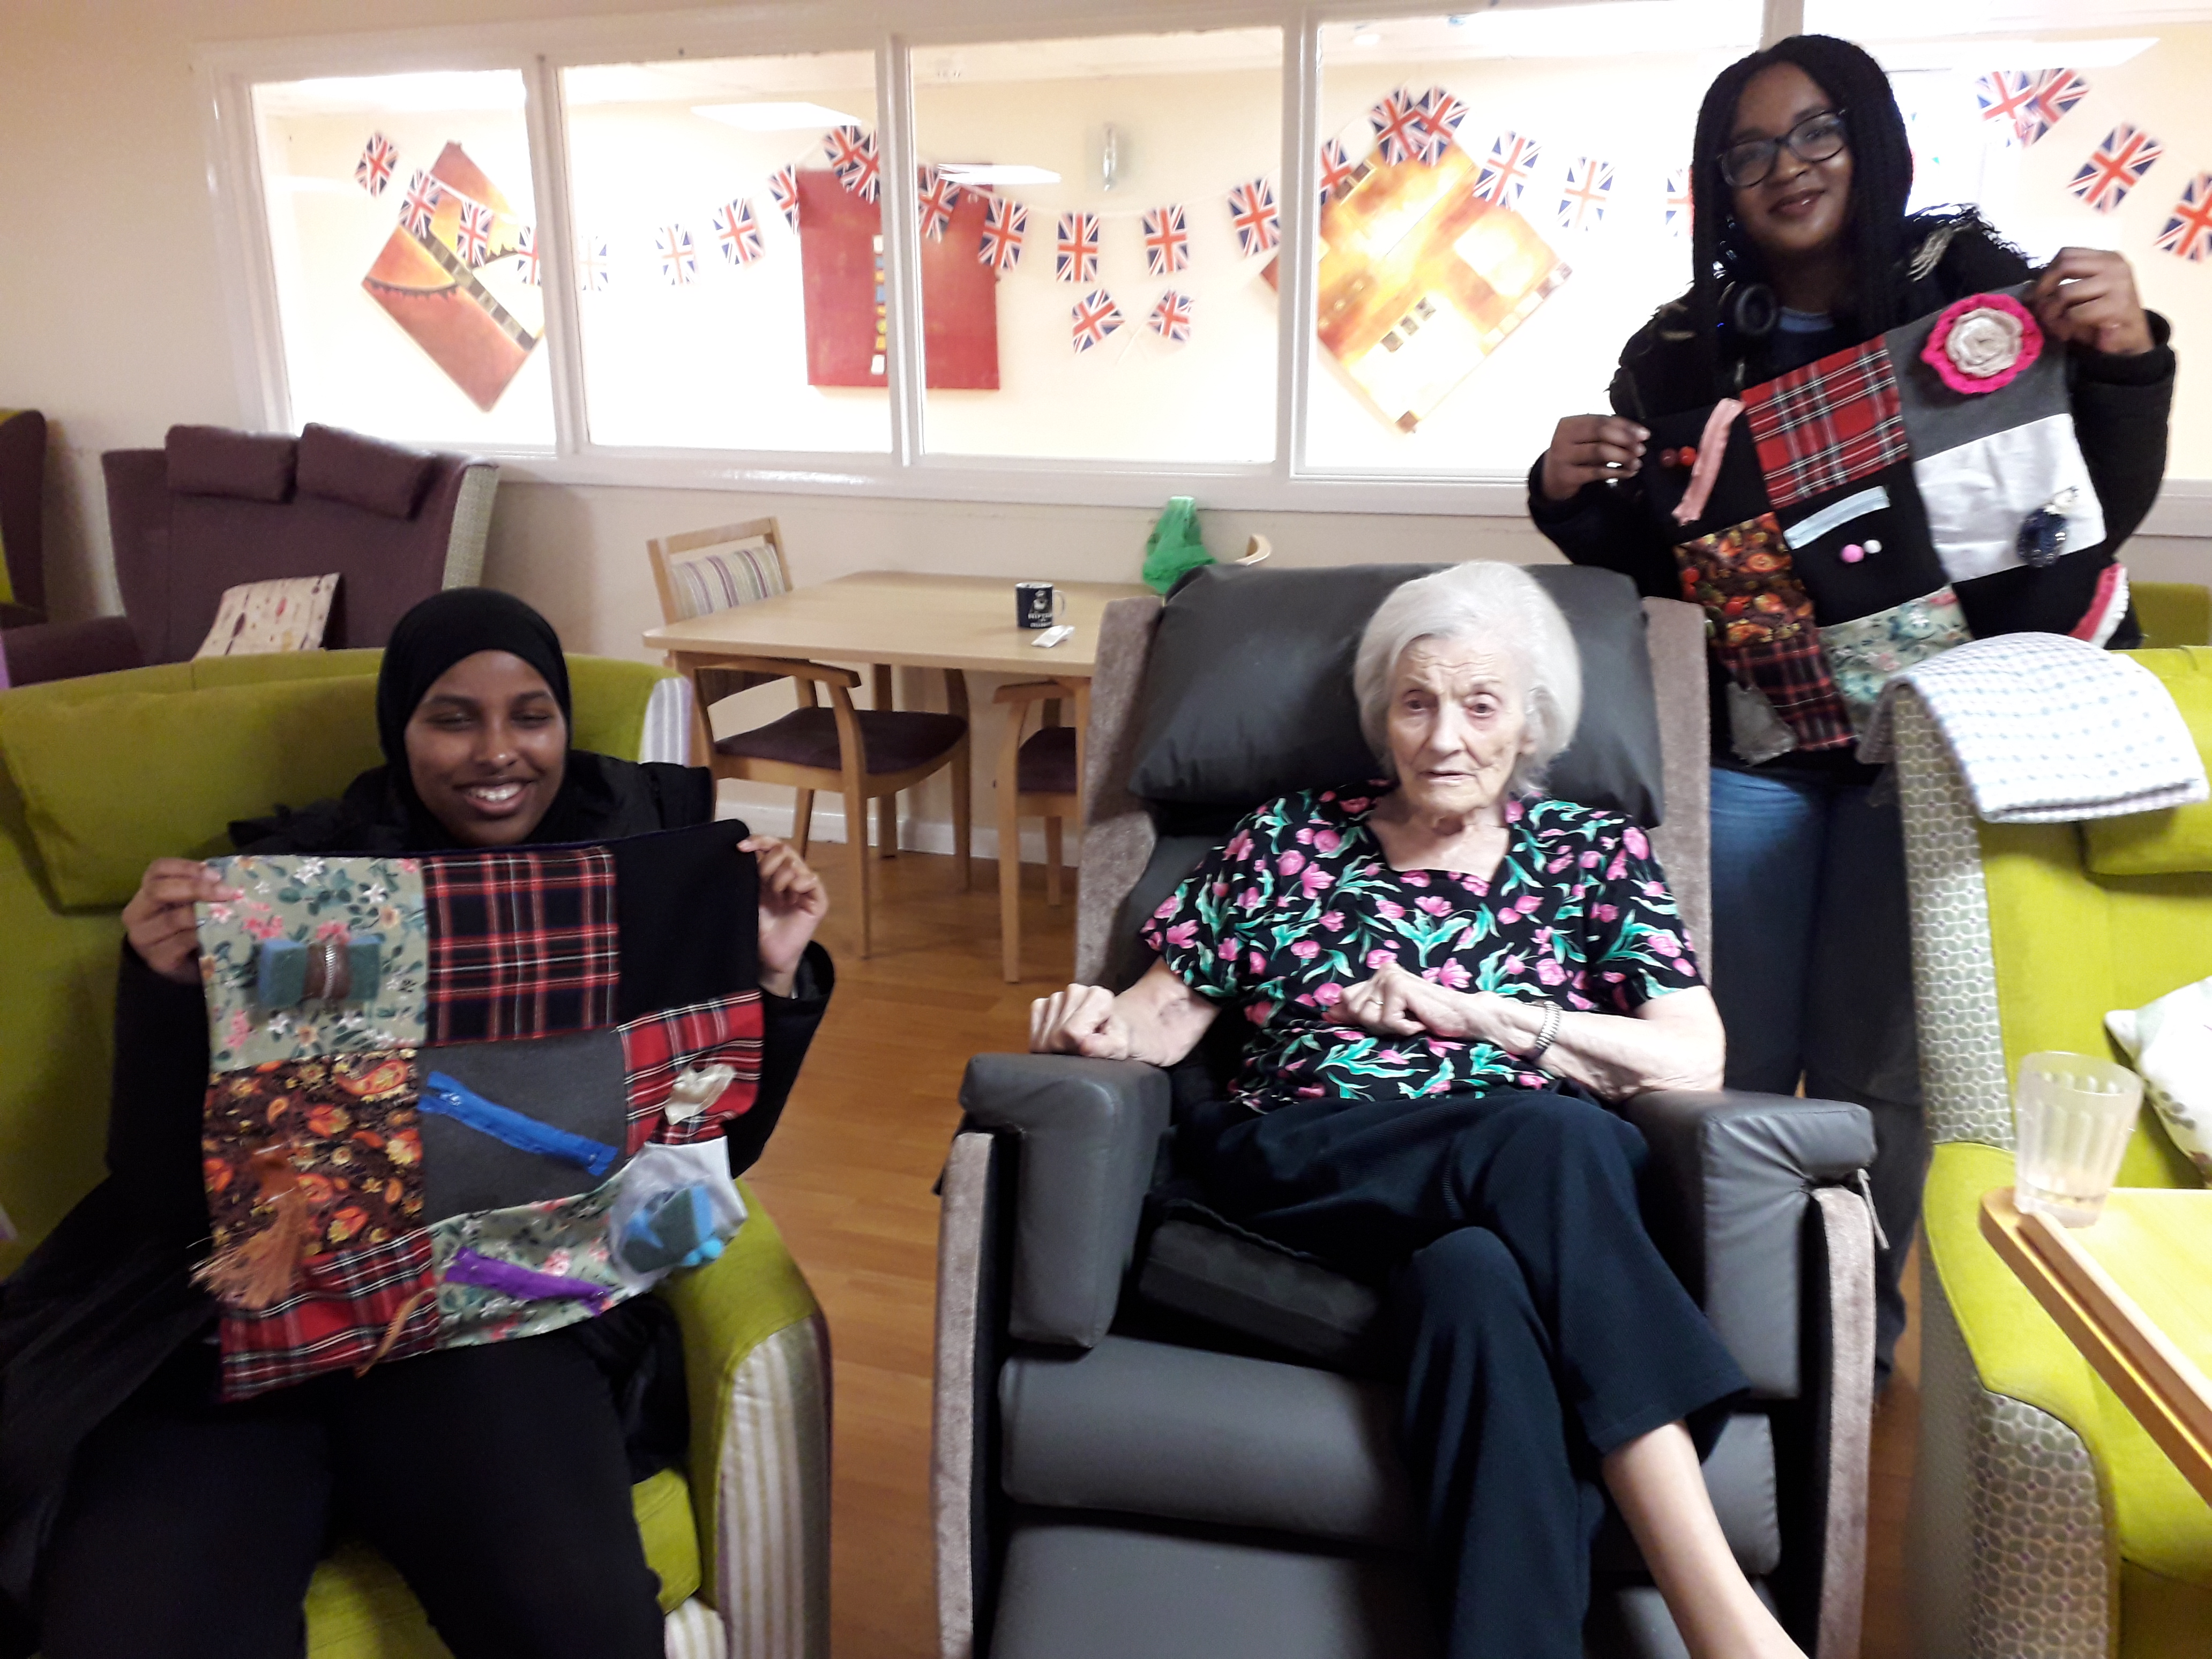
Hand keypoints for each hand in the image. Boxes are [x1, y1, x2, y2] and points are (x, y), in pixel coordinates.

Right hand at [122, 858, 237, 984]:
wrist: (186, 966)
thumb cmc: (190, 926)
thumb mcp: (191, 902)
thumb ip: (200, 888)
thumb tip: (224, 878)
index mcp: (145, 892)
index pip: (158, 869)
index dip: (187, 868)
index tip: (215, 874)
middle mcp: (136, 913)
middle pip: (159, 890)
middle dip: (196, 888)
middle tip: (227, 892)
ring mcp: (143, 938)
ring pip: (173, 918)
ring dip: (204, 913)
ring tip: (229, 911)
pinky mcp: (158, 959)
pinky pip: (183, 941)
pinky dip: (204, 933)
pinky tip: (220, 931)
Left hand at [741, 836, 826, 997]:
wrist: (770, 958)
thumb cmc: (760, 931)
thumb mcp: (751, 898)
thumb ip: (752, 875)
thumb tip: (744, 851)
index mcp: (774, 874)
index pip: (772, 846)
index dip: (759, 841)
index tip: (741, 847)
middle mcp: (791, 877)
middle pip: (784, 850)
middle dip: (769, 864)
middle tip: (763, 884)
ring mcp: (806, 888)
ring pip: (795, 864)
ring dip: (781, 877)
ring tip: (776, 896)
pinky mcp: (818, 901)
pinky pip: (812, 880)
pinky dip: (799, 882)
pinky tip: (791, 894)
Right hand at [1030, 983, 1132, 1059]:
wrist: (1108, 1032)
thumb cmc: (1114, 1041)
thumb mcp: (1119, 1048)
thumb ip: (1106, 1047)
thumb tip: (1084, 1046)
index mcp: (1099, 996)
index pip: (1073, 1032)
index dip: (1081, 1047)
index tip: (1093, 1045)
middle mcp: (1075, 989)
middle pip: (1059, 1032)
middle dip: (1070, 1047)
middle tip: (1084, 1047)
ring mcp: (1055, 996)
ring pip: (1045, 1033)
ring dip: (1059, 1044)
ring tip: (1074, 1042)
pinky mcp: (1039, 1005)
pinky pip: (1033, 1027)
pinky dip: (1043, 1037)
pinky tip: (1059, 1038)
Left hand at [1337, 962, 1477, 1039]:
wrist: (1461, 1017)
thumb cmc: (1427, 1018)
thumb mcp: (1387, 1016)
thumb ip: (1359, 1012)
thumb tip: (1328, 1013)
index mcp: (1377, 975)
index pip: (1346, 997)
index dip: (1354, 1015)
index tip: (1382, 1021)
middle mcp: (1381, 971)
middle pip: (1354, 1010)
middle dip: (1376, 1024)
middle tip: (1403, 1021)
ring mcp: (1389, 977)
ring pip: (1367, 1017)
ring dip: (1390, 1028)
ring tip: (1411, 1020)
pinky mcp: (1399, 987)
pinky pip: (1386, 1021)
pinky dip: (1403, 1029)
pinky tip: (1419, 1021)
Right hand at [1539, 414, 1648, 501]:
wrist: (1551, 479)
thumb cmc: (1575, 455)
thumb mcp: (1585, 440)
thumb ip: (1606, 433)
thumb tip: (1638, 434)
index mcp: (1570, 423)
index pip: (1602, 420)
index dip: (1625, 426)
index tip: (1643, 434)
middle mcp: (1563, 437)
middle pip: (1600, 432)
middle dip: (1625, 440)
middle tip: (1641, 449)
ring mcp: (1562, 456)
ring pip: (1599, 451)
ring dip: (1623, 457)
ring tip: (1637, 462)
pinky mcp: (1566, 475)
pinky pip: (1596, 472)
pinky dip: (1616, 472)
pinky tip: (1627, 473)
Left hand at [2031, 248, 2153, 356]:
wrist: (2130, 338)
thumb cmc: (2102, 316)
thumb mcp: (2082, 295)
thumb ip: (2062, 285)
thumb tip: (2028, 292)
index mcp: (2106, 258)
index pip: (2066, 254)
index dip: (2045, 274)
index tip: (2036, 294)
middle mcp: (2114, 265)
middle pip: (2064, 266)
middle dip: (2043, 289)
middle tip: (2038, 310)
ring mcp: (2118, 283)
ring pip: (2065, 292)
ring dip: (2051, 313)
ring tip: (2053, 325)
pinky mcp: (2117, 306)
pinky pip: (2074, 314)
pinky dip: (2063, 326)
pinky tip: (2066, 334)